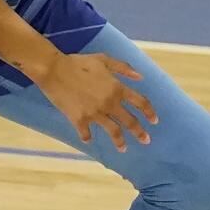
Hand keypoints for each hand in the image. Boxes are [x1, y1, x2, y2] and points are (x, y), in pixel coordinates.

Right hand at [36, 52, 157, 152]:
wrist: (55, 70)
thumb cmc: (79, 63)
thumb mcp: (104, 59)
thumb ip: (123, 68)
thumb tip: (140, 77)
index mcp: (117, 88)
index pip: (140, 102)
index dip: (149, 112)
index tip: (154, 121)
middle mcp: (109, 103)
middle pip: (130, 121)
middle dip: (139, 132)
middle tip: (146, 140)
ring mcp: (95, 113)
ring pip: (113, 131)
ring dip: (119, 141)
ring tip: (123, 149)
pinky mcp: (80, 120)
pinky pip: (87, 133)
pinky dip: (88, 137)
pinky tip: (88, 139)